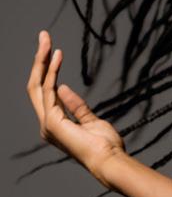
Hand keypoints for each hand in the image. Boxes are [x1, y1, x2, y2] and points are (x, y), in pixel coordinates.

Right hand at [27, 30, 125, 186]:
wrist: (110, 161)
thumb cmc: (106, 146)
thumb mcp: (91, 120)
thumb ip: (77, 106)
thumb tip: (62, 87)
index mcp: (54, 124)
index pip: (45, 92)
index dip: (46, 69)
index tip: (53, 49)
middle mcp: (46, 124)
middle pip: (36, 85)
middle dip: (38, 59)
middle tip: (43, 36)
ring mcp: (47, 124)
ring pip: (38, 84)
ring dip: (42, 59)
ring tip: (46, 40)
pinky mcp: (52, 122)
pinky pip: (49, 90)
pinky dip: (52, 71)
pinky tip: (57, 56)